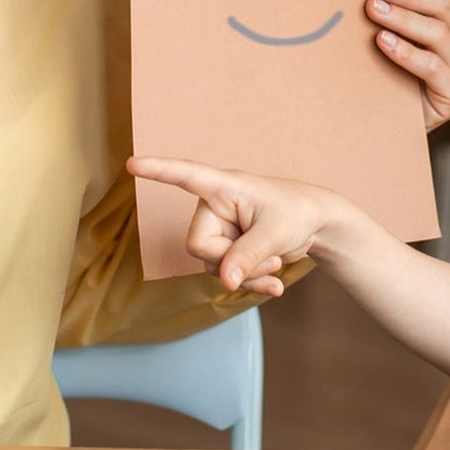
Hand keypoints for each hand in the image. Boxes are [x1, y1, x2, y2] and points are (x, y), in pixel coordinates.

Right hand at [128, 156, 330, 294]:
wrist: (317, 226)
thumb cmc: (298, 212)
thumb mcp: (277, 233)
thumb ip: (249, 255)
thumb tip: (224, 281)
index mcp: (224, 187)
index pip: (186, 176)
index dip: (158, 171)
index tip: (131, 164)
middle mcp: (214, 207)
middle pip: (199, 245)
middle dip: (232, 261)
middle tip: (269, 257)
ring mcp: (219, 230)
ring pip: (212, 266)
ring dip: (246, 275)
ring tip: (275, 263)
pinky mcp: (227, 250)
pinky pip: (224, 276)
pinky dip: (249, 283)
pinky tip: (274, 285)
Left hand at [366, 0, 449, 131]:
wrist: (383, 130)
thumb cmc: (383, 77)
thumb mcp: (386, 38)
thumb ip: (387, 8)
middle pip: (443, 7)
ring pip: (439, 34)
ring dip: (404, 19)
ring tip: (374, 9)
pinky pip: (434, 69)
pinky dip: (408, 53)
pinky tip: (383, 42)